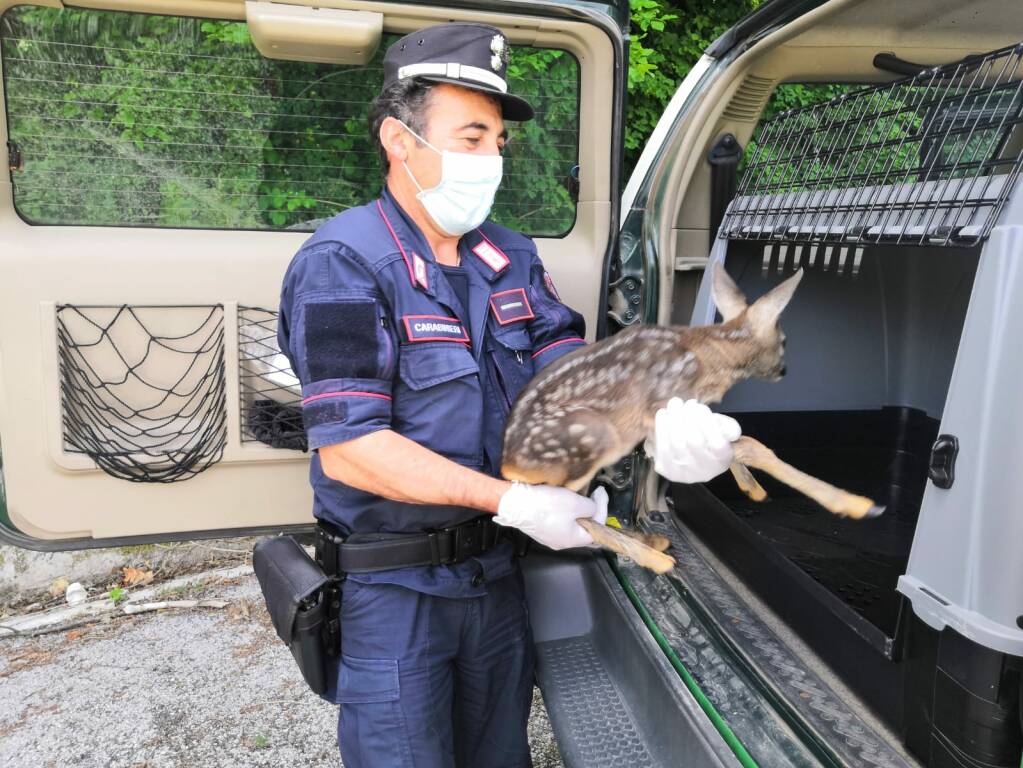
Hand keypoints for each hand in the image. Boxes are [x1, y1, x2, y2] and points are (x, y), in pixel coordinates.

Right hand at [494, 484, 608, 549]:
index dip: (602, 511)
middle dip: (590, 511)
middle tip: (592, 495)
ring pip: (570, 524)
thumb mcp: (576, 503)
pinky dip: (564, 510)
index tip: (600, 494)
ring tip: (577, 495)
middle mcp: (560, 542)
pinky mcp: (539, 527)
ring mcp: (548, 536)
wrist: (513, 502)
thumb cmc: (545, 505)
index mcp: (572, 540)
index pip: (597, 530)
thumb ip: (592, 507)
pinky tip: (561, 498)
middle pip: (584, 528)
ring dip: (576, 510)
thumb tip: (594, 508)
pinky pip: (557, 520)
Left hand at [644, 398, 740, 482]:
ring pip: (676, 443)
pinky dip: (661, 427)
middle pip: (694, 441)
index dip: (705, 421)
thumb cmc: (710, 439)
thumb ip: (729, 427)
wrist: (694, 459)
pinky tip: (663, 414)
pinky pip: (662, 447)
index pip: (717, 443)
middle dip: (686, 417)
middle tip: (681, 402)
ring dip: (673, 419)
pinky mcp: (667, 470)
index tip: (697, 405)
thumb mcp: (725, 431)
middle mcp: (705, 471)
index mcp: (722, 460)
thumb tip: (729, 431)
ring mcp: (684, 473)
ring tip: (674, 404)